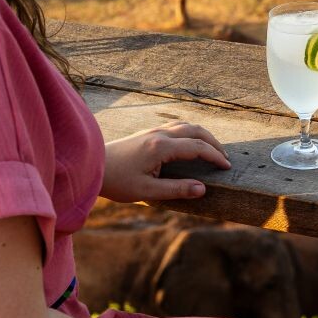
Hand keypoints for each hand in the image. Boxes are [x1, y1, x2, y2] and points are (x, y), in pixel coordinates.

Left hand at [100, 122, 229, 202]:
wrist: (91, 166)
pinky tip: (190, 142)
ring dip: (202, 135)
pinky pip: (176, 126)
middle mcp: (159, 134)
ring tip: (211, 149)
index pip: (197, 147)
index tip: (227, 167)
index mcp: (161, 147)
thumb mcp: (148, 192)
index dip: (215, 156)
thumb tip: (203, 189)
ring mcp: (153, 131)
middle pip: (195, 130)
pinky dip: (190, 132)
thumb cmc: (117, 181)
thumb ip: (177, 190)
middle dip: (213, 143)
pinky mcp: (147, 133)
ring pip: (186, 125)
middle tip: (224, 158)